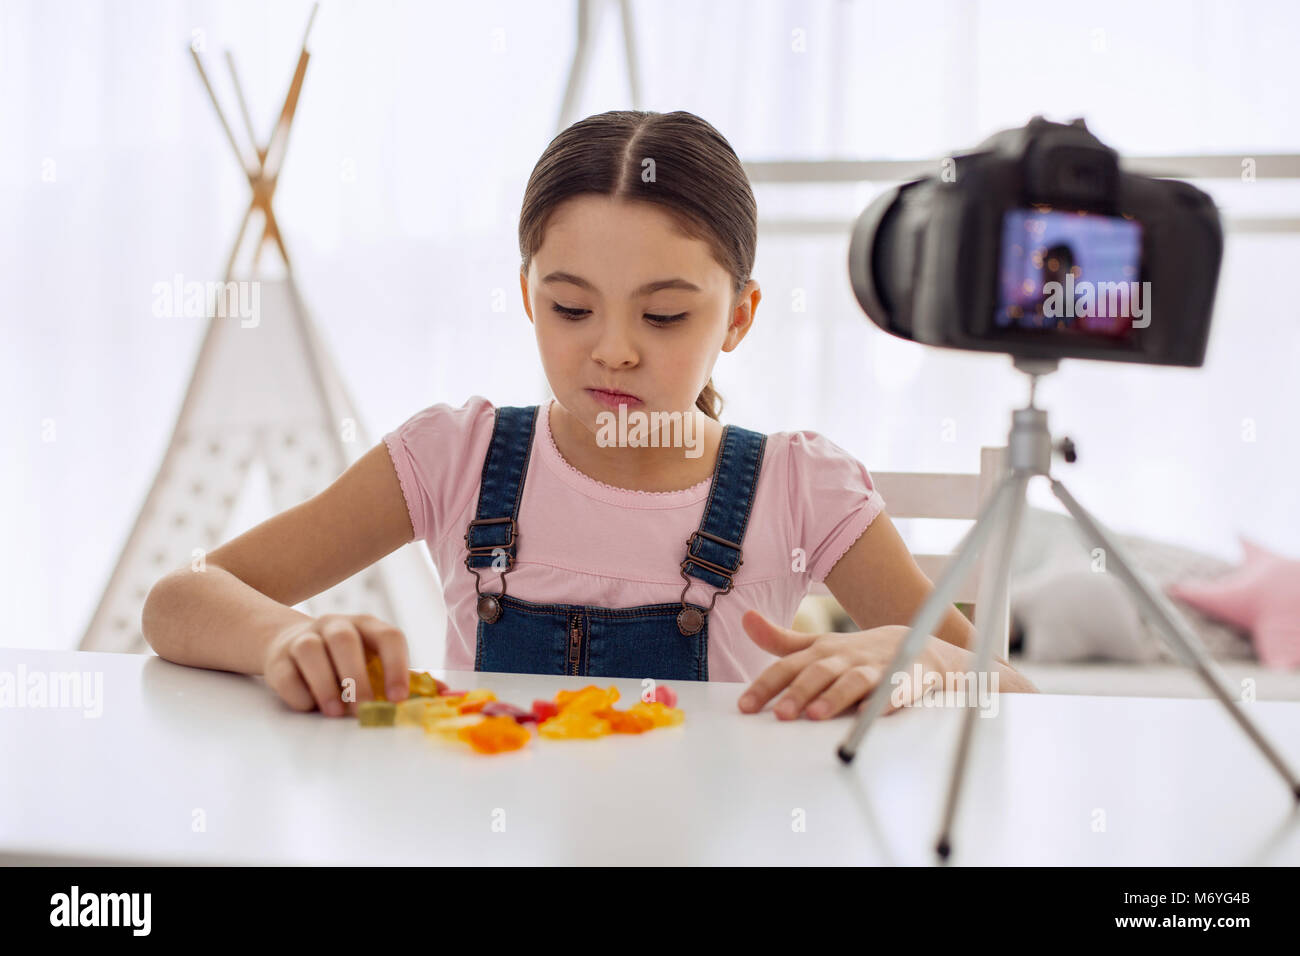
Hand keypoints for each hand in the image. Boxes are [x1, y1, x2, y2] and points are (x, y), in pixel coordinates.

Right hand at [261, 613, 409, 716]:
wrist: (289, 643)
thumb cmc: (343, 659)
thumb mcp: (374, 662)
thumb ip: (404, 678)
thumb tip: (443, 694)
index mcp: (367, 626)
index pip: (388, 637)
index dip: (396, 666)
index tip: (398, 699)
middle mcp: (335, 625)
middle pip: (345, 640)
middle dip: (356, 677)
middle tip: (363, 710)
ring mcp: (303, 637)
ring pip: (311, 650)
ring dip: (325, 684)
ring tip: (335, 712)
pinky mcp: (277, 657)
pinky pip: (285, 672)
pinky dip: (298, 693)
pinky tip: (310, 707)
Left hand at [736, 610, 949, 719]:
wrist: (916, 644)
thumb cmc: (857, 653)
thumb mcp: (817, 645)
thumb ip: (780, 639)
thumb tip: (746, 618)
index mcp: (822, 651)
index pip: (788, 667)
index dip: (766, 686)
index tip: (746, 707)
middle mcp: (846, 658)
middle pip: (819, 673)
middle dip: (799, 693)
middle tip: (781, 714)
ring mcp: (876, 668)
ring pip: (854, 682)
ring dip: (835, 697)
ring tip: (816, 715)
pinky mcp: (905, 680)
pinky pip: (895, 691)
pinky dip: (883, 702)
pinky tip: (869, 714)